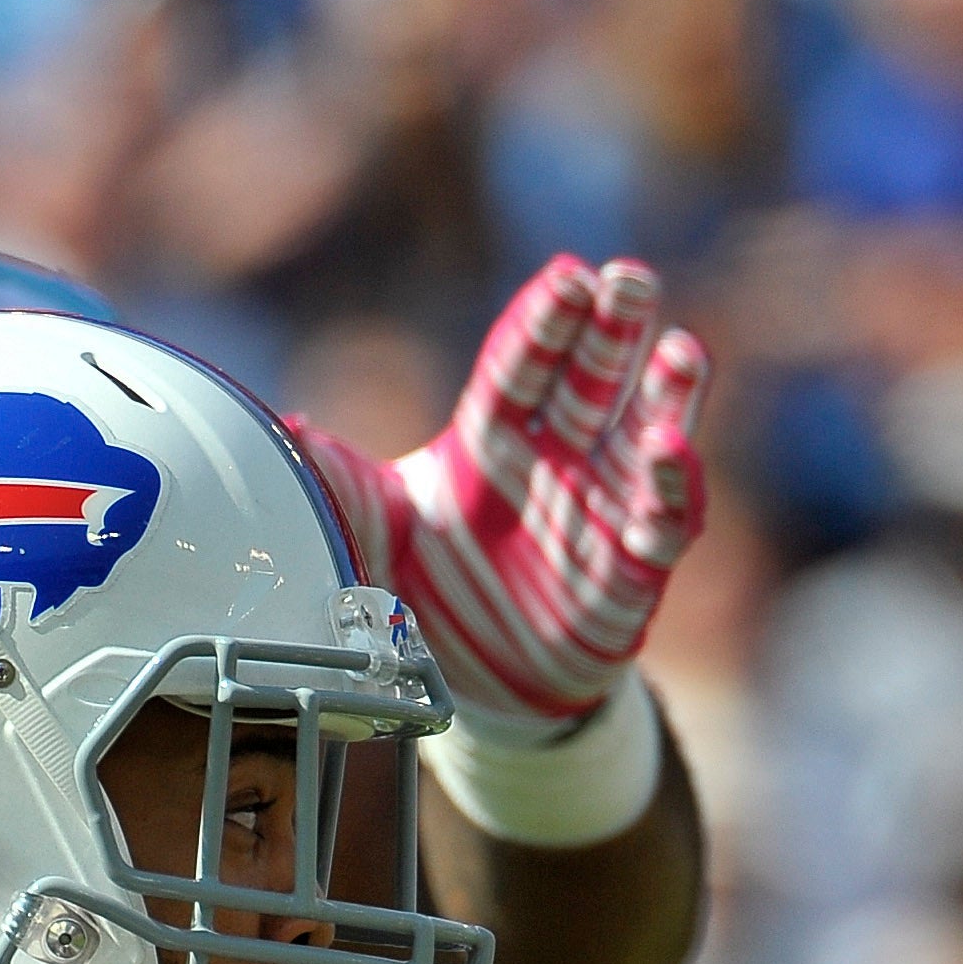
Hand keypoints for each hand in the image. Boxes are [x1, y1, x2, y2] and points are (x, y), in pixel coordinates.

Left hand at [291, 256, 709, 734]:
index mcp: (487, 442)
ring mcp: (599, 515)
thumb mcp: (367, 535)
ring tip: (682, 352)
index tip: (571, 276)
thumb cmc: (420, 594)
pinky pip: (661, 526)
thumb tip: (280, 431)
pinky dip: (673, 490)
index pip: (522, 368)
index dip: (546, 323)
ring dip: (667, 396)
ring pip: (642, 440)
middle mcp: (553, 465)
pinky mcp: (631, 576)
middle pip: (591, 384)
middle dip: (614, 331)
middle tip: (631, 280)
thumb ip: (337, 483)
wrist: (466, 688)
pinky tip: (673, 454)